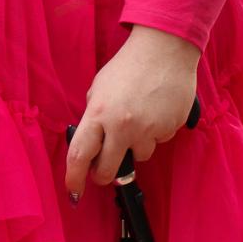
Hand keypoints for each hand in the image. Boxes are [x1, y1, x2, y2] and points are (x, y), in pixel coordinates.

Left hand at [64, 24, 200, 198]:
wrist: (164, 50)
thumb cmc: (127, 67)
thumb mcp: (99, 89)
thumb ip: (94, 116)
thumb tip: (93, 143)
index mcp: (98, 113)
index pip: (80, 154)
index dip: (74, 177)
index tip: (73, 191)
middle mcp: (122, 126)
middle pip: (109, 171)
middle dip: (104, 175)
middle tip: (104, 170)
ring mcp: (148, 129)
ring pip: (139, 156)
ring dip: (135, 145)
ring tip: (139, 117)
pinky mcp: (169, 129)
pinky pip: (158, 141)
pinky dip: (155, 132)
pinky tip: (155, 110)